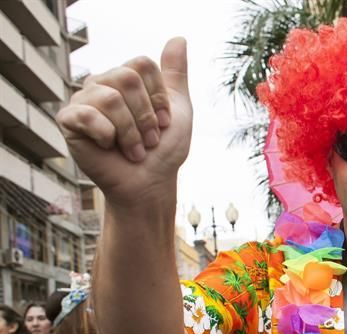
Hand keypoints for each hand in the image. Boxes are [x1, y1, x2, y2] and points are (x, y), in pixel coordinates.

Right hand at [56, 38, 191, 207]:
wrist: (149, 183)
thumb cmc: (163, 150)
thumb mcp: (179, 109)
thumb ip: (176, 74)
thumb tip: (179, 38)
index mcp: (126, 78)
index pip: (143, 65)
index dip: (159, 97)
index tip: (163, 122)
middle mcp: (102, 84)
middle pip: (127, 78)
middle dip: (146, 117)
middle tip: (149, 140)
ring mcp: (84, 101)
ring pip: (111, 98)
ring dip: (131, 132)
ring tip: (135, 150)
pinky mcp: (69, 121)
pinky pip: (88, 115)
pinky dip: (108, 136)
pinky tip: (109, 147)